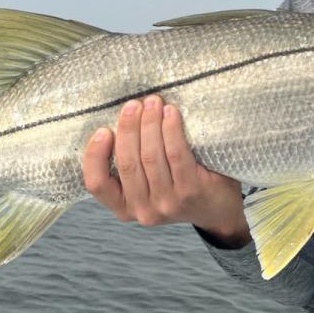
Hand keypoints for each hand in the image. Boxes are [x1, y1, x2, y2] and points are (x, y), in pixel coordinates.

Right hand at [81, 95, 250, 246]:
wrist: (218, 208)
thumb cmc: (178, 187)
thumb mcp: (146, 186)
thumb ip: (131, 164)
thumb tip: (121, 120)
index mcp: (124, 207)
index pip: (97, 184)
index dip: (95, 155)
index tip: (103, 130)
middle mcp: (143, 210)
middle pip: (127, 162)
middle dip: (128, 128)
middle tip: (134, 104)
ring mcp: (167, 203)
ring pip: (150, 156)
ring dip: (150, 123)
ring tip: (153, 102)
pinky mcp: (190, 191)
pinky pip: (175, 153)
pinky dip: (171, 129)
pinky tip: (171, 113)